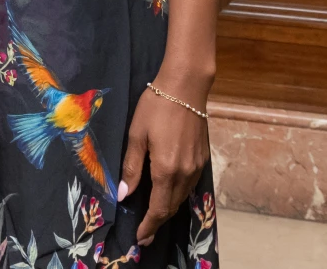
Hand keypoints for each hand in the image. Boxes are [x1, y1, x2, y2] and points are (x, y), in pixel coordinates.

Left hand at [118, 79, 209, 246]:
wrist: (186, 87)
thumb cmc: (156, 107)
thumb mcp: (136, 136)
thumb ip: (132, 167)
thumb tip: (124, 194)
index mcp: (166, 170)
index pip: (158, 208)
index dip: (149, 226)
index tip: (140, 238)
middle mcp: (185, 174)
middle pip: (171, 207)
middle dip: (157, 223)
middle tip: (145, 234)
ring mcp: (197, 167)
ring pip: (181, 198)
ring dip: (167, 209)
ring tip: (153, 217)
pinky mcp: (203, 159)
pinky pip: (189, 186)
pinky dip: (177, 195)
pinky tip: (167, 193)